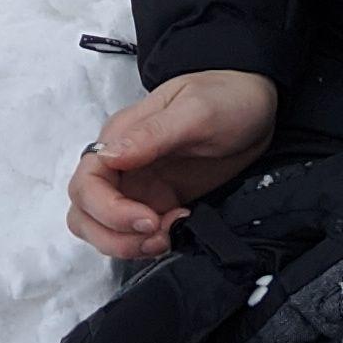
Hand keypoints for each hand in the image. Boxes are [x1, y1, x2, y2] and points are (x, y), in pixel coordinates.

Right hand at [69, 67, 279, 262]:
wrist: (257, 103)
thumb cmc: (227, 97)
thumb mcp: (194, 111)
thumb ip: (150, 135)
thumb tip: (108, 157)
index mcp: (121, 137)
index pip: (86, 184)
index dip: (108, 211)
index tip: (148, 219)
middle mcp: (123, 164)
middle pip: (85, 213)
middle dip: (114, 236)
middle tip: (157, 234)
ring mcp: (140, 186)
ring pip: (104, 229)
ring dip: (129, 245)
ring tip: (167, 236)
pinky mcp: (161, 202)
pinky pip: (137, 234)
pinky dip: (151, 242)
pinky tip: (180, 228)